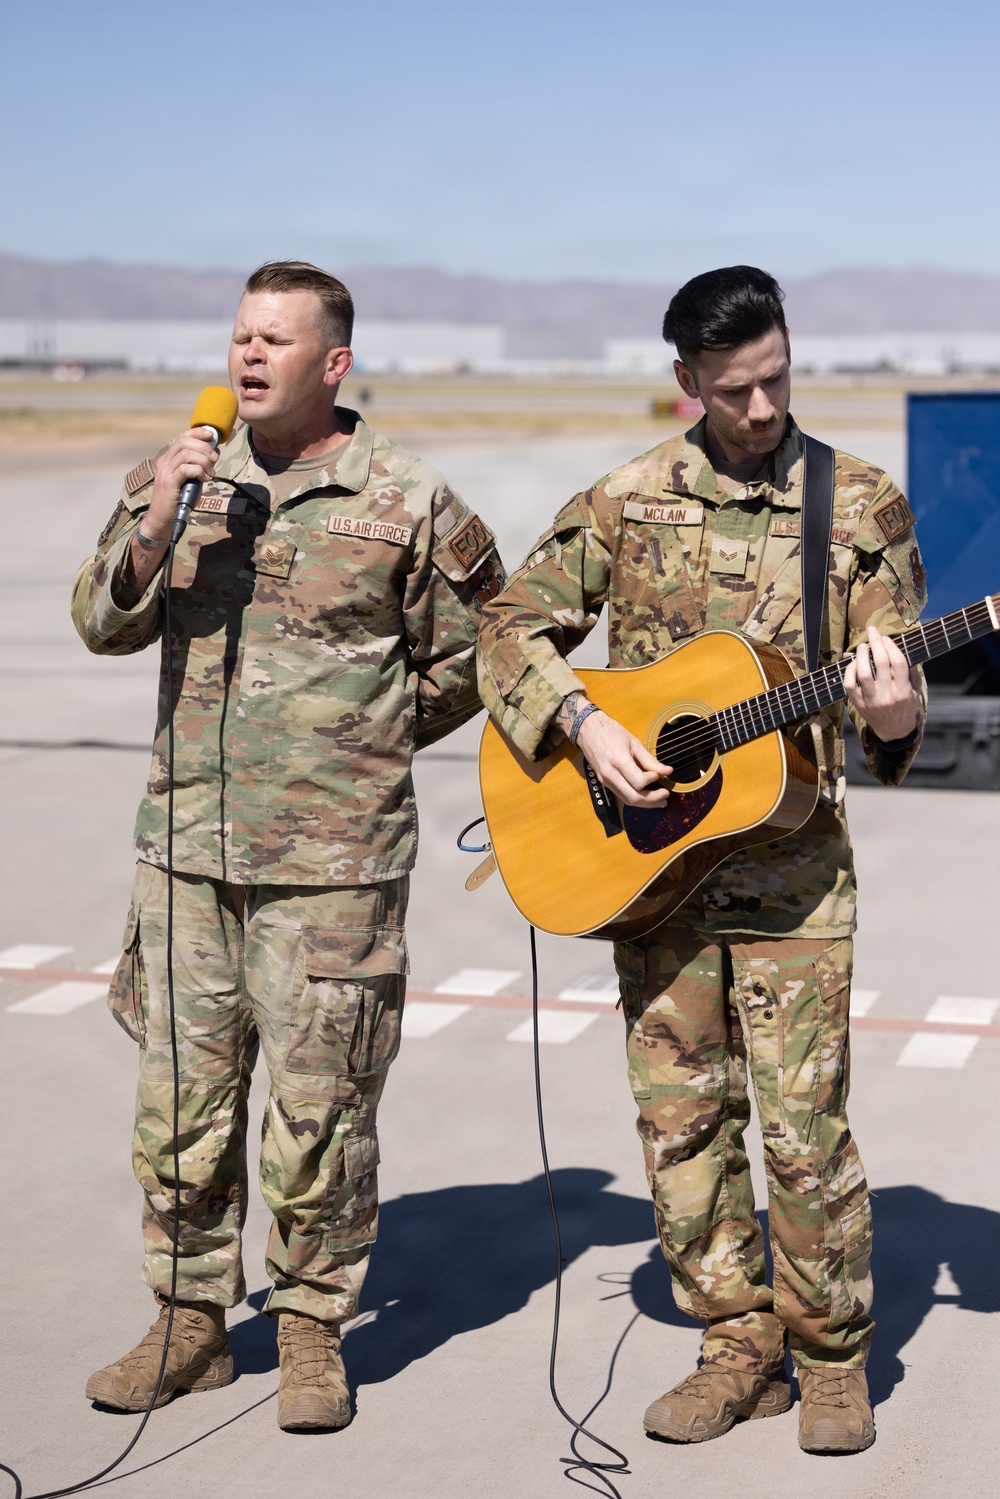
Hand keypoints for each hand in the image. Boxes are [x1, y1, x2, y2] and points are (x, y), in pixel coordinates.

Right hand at [141, 426, 220, 539]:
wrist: (162, 518)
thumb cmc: (179, 499)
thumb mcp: (191, 479)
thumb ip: (200, 466)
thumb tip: (215, 453)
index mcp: (168, 458)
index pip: (182, 437)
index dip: (198, 432)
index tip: (212, 435)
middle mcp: (164, 462)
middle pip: (185, 442)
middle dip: (204, 448)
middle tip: (215, 459)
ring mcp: (165, 472)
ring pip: (186, 454)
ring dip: (203, 461)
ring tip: (210, 473)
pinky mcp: (168, 483)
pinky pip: (186, 470)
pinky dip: (199, 472)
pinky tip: (204, 480)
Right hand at [576, 709, 672, 806]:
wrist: (589, 730)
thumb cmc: (611, 733)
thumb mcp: (634, 742)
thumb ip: (650, 760)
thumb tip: (667, 771)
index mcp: (619, 761)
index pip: (639, 782)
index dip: (652, 780)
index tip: (658, 773)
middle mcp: (610, 774)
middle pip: (633, 797)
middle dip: (652, 800)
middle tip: (665, 796)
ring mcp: (605, 780)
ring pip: (627, 800)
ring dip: (645, 803)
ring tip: (659, 801)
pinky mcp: (604, 782)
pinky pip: (621, 795)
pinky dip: (635, 798)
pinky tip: (645, 795)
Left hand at [843, 626, 921, 741]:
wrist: (894, 731)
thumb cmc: (905, 707)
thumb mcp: (915, 692)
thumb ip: (912, 672)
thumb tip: (904, 650)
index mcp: (904, 691)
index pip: (898, 663)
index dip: (891, 646)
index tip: (886, 637)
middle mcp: (888, 695)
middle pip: (881, 664)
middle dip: (876, 643)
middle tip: (872, 631)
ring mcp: (872, 700)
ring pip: (864, 673)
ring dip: (862, 656)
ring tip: (863, 645)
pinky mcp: (859, 704)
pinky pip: (850, 685)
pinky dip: (850, 671)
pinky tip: (854, 662)